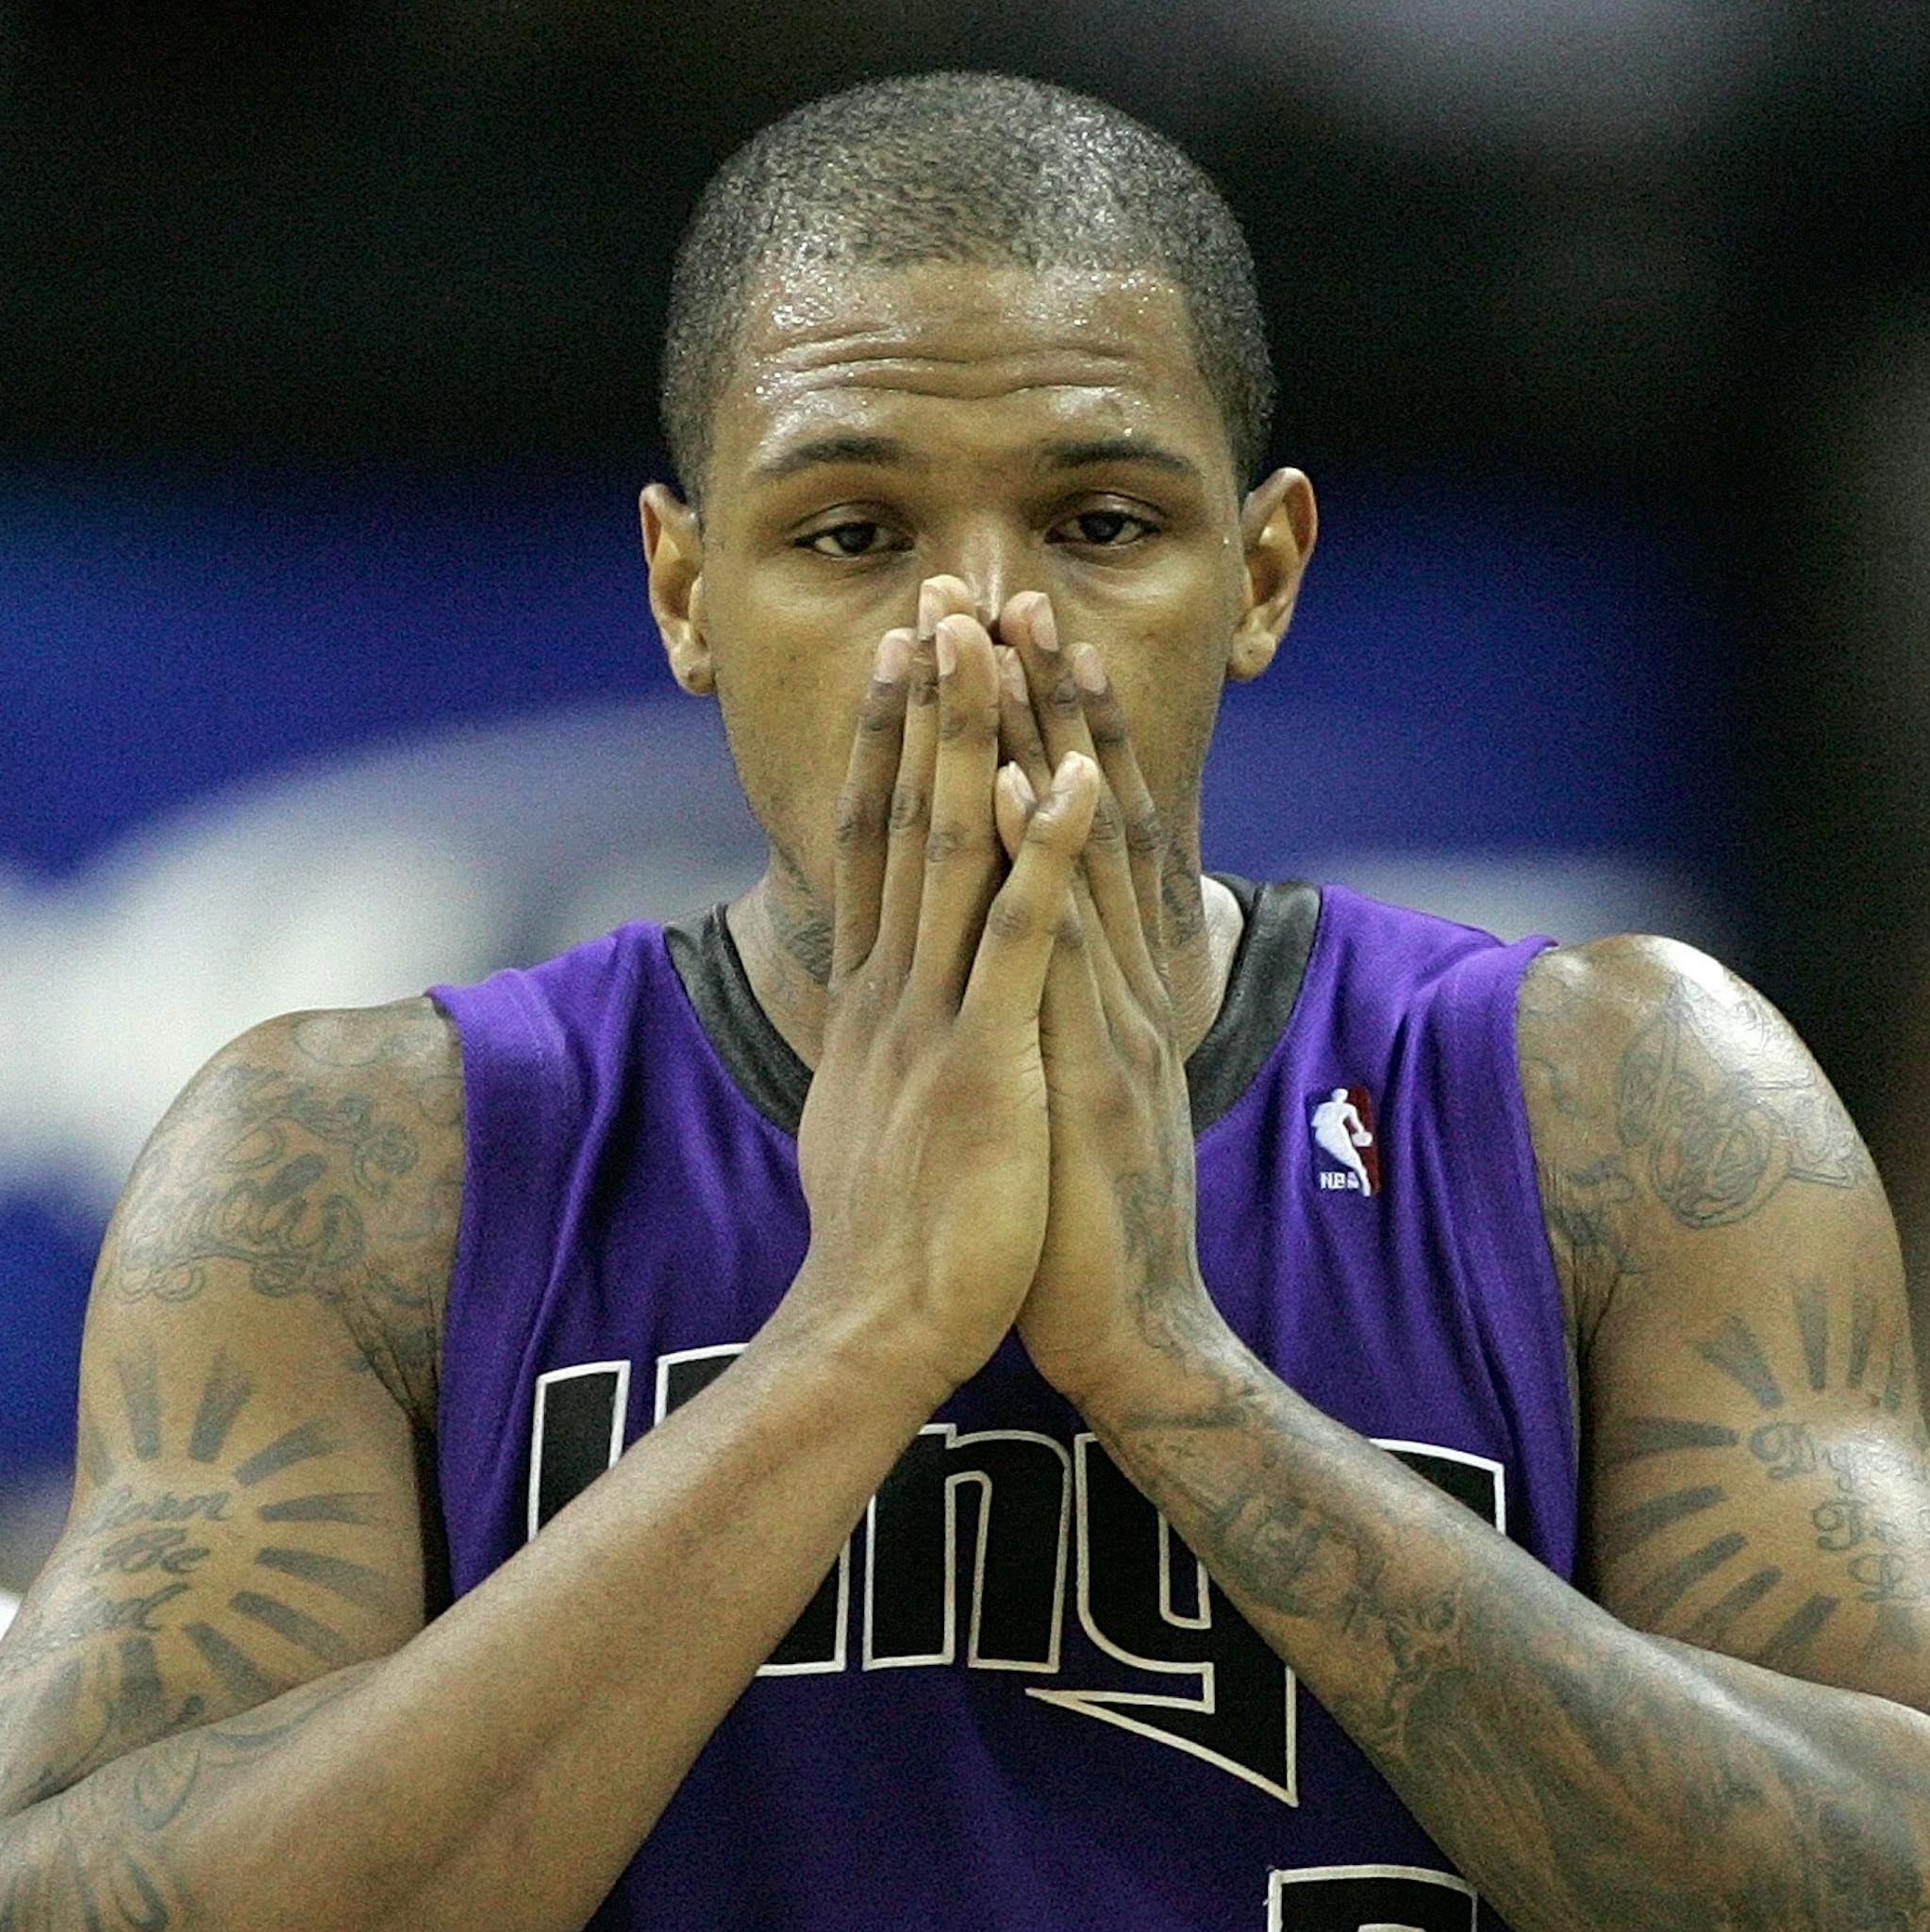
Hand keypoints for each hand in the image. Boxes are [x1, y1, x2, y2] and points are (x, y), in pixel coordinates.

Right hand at [791, 589, 1099, 1404]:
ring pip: (953, 854)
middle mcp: (893, 993)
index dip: (884, 745)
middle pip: (905, 818)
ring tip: (992, 642)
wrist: (877, 1334)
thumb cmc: (892, 1246)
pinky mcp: (984, 1068)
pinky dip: (1043, 858)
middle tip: (938, 597)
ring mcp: (934, 1024)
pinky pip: (1019, 945)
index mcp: (872, 1005)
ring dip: (973, 741)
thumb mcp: (868, 1125)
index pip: (872, 846)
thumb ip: (870, 1057)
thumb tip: (861, 1027)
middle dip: (925, 704)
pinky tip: (1066, 783)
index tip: (899, 659)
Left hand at [991, 594, 1220, 1413]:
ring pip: (1081, 857)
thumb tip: (1018, 984)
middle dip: (1047, 704)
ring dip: (1056, 744)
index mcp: (1101, 995)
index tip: (1010, 649)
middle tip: (1010, 591)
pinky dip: (1055, 866)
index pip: (1073, 842)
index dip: (1049, 741)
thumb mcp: (1065, 1107)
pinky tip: (1036, 788)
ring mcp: (1112, 1024)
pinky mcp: (1095, 1074)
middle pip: (1083, 818)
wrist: (1133, 1336)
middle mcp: (1115, 989)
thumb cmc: (1082, 1231)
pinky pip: (1067, 951)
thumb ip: (1051, 1032)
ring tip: (1025, 643)